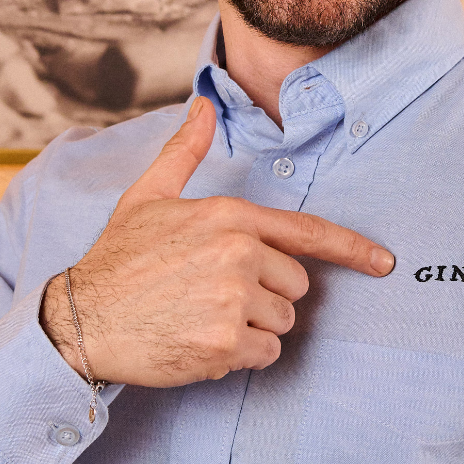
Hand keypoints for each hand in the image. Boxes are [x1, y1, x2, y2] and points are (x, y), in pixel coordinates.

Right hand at [41, 98, 394, 386]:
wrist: (80, 319)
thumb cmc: (117, 259)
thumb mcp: (147, 197)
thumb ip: (183, 153)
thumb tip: (201, 107)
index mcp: (228, 215)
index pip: (306, 232)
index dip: (352, 249)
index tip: (383, 262)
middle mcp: (237, 253)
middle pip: (297, 285)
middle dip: (267, 295)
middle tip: (216, 296)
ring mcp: (233, 299)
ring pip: (282, 322)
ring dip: (253, 328)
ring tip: (203, 317)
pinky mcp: (225, 343)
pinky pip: (264, 355)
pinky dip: (241, 356)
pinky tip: (201, 343)